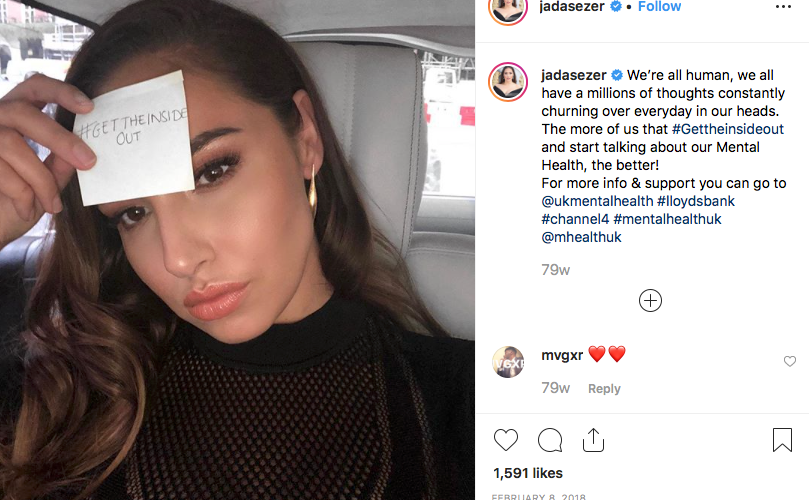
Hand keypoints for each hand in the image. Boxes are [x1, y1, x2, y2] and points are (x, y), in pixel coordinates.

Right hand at [0, 73, 95, 247]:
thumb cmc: (18, 199)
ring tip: (53, 204)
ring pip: (11, 144)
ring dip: (40, 178)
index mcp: (16, 115)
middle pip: (23, 113)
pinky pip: (0, 170)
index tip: (89, 107)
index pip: (34, 87)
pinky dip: (21, 193)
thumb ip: (62, 162)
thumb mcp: (48, 180)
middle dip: (59, 138)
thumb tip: (84, 149)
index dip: (60, 91)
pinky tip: (28, 210)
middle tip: (88, 162)